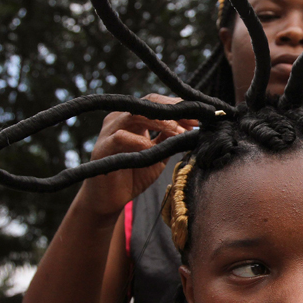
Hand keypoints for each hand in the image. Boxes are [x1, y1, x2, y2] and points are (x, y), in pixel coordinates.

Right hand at [78, 94, 197, 217]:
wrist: (111, 199)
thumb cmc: (134, 173)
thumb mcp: (158, 153)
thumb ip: (170, 138)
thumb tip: (192, 125)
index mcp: (134, 117)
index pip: (158, 102)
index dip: (179, 107)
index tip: (199, 117)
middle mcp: (121, 118)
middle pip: (149, 103)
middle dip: (173, 111)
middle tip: (193, 123)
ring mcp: (110, 131)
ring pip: (136, 115)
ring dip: (161, 123)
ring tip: (179, 132)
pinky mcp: (102, 147)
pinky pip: (121, 137)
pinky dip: (140, 141)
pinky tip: (153, 148)